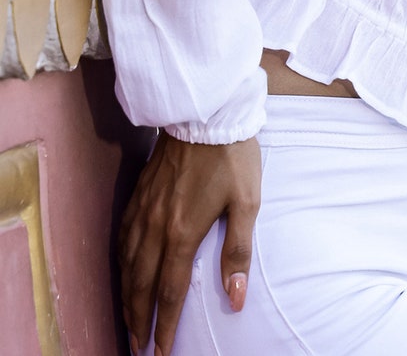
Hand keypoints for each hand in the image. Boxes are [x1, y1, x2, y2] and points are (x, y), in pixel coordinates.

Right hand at [118, 131, 261, 355]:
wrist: (206, 112)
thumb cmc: (231, 156)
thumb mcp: (247, 202)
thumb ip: (237, 252)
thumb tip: (235, 299)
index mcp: (182, 232)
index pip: (168, 292)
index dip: (164, 326)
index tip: (161, 352)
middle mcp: (156, 226)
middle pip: (141, 284)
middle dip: (138, 319)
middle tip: (137, 347)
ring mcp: (144, 209)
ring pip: (127, 263)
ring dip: (126, 295)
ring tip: (128, 318)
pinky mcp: (139, 193)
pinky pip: (122, 236)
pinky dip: (120, 261)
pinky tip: (123, 269)